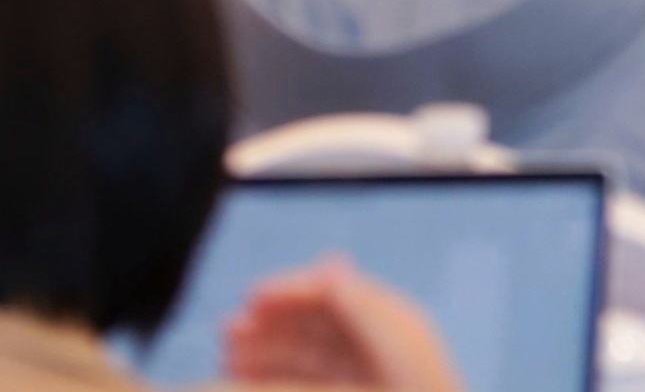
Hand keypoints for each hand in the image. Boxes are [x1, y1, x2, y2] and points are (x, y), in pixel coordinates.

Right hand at [221, 260, 462, 391]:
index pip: (339, 292)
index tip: (252, 295)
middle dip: (271, 324)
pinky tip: (242, 379)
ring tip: (227, 357)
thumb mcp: (390, 351)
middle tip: (226, 329)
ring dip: (266, 352)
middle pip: (316, 325)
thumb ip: (356, 312)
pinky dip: (275, 379)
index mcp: (394, 326)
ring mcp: (362, 376)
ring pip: (305, 357)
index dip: (295, 289)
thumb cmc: (418, 388)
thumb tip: (329, 265)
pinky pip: (307, 380)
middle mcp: (377, 349)